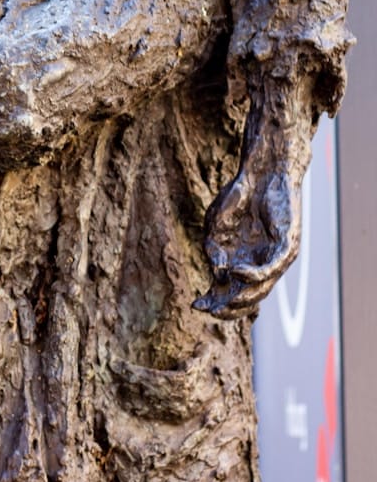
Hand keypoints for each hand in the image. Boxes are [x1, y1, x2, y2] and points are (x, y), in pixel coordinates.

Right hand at [193, 166, 300, 318]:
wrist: (264, 171)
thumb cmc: (239, 196)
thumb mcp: (216, 224)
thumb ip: (213, 250)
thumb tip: (218, 274)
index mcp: (241, 261)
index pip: (229, 290)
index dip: (213, 300)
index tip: (196, 304)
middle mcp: (259, 264)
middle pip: (245, 297)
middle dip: (227, 307)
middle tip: (210, 309)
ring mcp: (274, 258)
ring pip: (260, 289)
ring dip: (240, 298)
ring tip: (222, 302)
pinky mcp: (286, 248)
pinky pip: (270, 269)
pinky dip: (253, 275)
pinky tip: (237, 272)